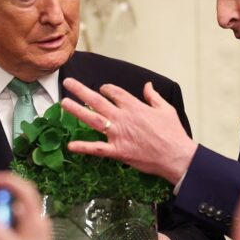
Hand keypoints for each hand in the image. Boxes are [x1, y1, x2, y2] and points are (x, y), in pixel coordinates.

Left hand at [60, 78, 196, 184]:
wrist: (176, 155)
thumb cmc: (173, 133)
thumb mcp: (166, 109)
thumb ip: (153, 96)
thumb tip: (147, 85)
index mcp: (135, 106)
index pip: (115, 92)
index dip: (106, 88)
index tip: (102, 89)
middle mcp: (123, 118)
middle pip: (97, 100)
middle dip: (81, 90)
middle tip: (68, 83)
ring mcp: (118, 134)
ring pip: (93, 119)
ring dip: (77, 110)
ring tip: (64, 102)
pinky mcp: (118, 151)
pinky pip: (97, 149)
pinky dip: (83, 147)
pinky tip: (71, 146)